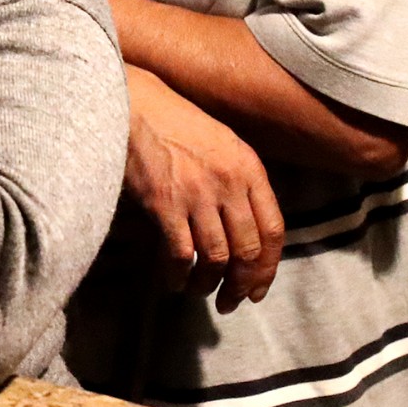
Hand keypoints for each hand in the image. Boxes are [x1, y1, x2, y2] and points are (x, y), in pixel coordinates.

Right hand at [122, 64, 283, 311]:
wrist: (134, 104)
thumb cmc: (175, 123)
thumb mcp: (222, 144)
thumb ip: (239, 182)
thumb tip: (244, 230)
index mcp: (249, 168)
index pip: (273, 230)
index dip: (269, 268)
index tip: (257, 289)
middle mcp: (229, 183)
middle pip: (248, 250)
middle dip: (241, 285)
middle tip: (230, 302)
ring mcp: (197, 194)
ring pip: (216, 258)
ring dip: (209, 284)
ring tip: (199, 292)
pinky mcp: (165, 203)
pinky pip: (180, 254)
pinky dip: (177, 275)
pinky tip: (172, 282)